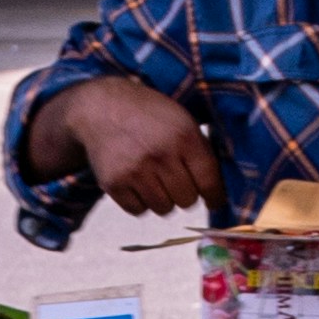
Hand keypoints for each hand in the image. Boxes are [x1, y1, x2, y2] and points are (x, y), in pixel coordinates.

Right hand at [45, 78, 222, 219]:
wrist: (101, 107)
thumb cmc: (148, 114)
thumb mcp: (181, 119)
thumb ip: (200, 150)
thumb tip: (218, 188)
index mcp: (184, 137)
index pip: (209, 182)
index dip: (214, 197)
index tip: (213, 201)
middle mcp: (161, 155)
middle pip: (187, 200)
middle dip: (184, 193)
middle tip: (175, 179)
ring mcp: (135, 171)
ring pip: (164, 209)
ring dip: (162, 199)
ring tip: (154, 179)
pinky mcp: (114, 183)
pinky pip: (138, 210)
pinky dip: (140, 201)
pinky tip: (137, 182)